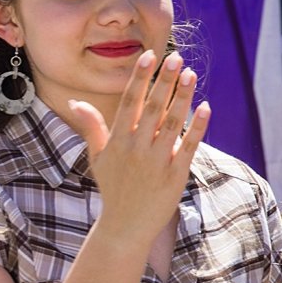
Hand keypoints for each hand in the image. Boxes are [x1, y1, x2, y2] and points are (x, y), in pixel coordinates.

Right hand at [70, 51, 209, 247]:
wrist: (125, 226)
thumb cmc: (113, 187)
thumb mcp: (98, 157)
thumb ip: (91, 127)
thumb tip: (75, 102)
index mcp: (117, 141)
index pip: (129, 102)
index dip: (139, 78)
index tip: (149, 56)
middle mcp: (136, 149)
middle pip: (152, 108)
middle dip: (165, 82)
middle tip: (176, 58)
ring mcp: (157, 162)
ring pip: (171, 124)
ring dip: (182, 98)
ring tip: (192, 74)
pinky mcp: (175, 176)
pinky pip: (189, 147)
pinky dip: (198, 127)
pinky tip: (206, 107)